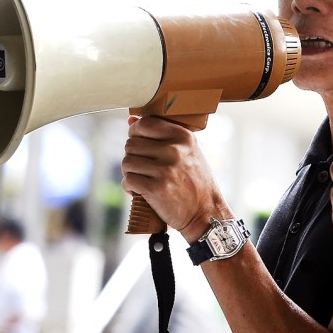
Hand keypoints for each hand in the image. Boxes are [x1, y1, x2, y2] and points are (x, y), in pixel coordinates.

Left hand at [120, 115, 228, 240]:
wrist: (205, 213)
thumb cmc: (195, 181)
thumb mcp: (188, 152)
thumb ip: (162, 135)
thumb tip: (131, 119)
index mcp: (183, 137)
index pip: (145, 123)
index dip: (135, 132)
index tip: (138, 143)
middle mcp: (174, 150)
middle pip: (131, 144)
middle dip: (133, 157)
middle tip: (143, 168)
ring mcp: (165, 169)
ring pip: (127, 162)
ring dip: (130, 172)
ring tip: (142, 179)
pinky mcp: (156, 188)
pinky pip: (128, 180)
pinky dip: (129, 187)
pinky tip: (139, 191)